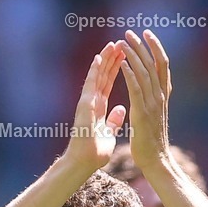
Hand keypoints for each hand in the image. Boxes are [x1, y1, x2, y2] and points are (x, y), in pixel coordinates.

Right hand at [66, 41, 126, 171]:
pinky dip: (95, 72)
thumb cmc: (94, 154)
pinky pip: (90, 86)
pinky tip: (99, 58)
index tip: (123, 56)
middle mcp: (92, 102)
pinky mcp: (85, 107)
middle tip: (120, 43)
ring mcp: (87, 103)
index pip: (108, 84)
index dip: (116, 69)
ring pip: (97, 77)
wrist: (83, 163)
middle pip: (103, 76)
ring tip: (113, 44)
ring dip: (104, 60)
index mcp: (99, 108)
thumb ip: (114, 121)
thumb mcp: (109, 134)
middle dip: (112, 59)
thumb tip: (121, 109)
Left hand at [119, 30, 171, 171]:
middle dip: (142, 46)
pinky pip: (136, 88)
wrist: (156, 161)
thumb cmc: (153, 143)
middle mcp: (160, 97)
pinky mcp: (142, 112)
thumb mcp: (155, 117)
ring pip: (144, 72)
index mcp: (163, 97)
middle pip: (153, 64)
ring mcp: (152, 104)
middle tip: (131, 32)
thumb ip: (153, 103)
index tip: (147, 35)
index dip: (156, 48)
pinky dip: (129, 73)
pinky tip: (122, 62)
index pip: (162, 66)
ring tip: (123, 42)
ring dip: (133, 55)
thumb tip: (151, 94)